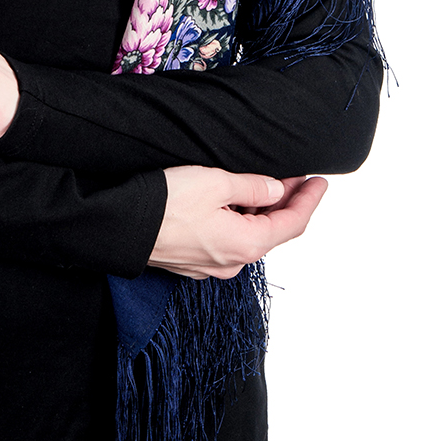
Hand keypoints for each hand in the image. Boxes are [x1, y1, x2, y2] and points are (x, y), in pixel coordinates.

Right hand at [148, 167, 328, 279]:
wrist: (119, 228)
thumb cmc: (163, 205)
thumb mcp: (215, 182)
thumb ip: (252, 187)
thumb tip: (276, 189)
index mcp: (246, 244)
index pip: (292, 224)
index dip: (309, 200)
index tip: (320, 182)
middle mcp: (233, 262)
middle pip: (273, 231)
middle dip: (288, 202)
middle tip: (297, 176)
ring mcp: (212, 265)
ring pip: (249, 236)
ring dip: (262, 210)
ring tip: (267, 182)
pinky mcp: (194, 260)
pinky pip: (228, 239)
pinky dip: (240, 219)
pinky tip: (236, 200)